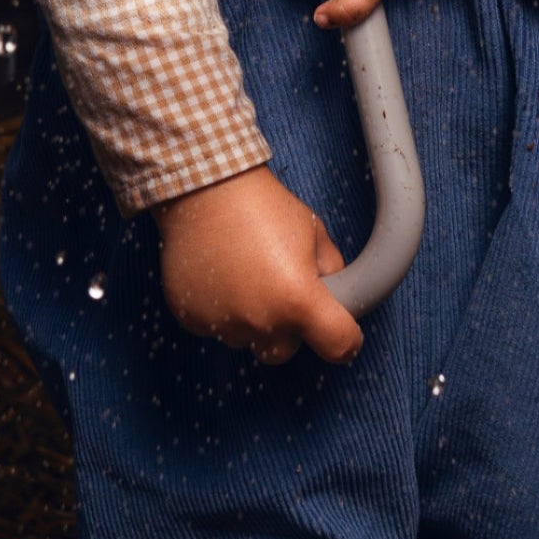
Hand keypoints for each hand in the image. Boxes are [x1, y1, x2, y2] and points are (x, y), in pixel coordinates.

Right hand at [154, 167, 364, 363]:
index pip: (339, 346)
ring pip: (246, 338)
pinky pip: (214, 326)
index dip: (346, 341)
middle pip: (284, 350)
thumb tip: (336, 295)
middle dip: (288, 328)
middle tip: (281, 290)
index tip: (342, 335)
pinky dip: (220, 309)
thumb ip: (331, 270)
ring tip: (246, 273)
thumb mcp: (314, 231)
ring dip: (251, 318)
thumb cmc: (261, 205)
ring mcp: (223, 322)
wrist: (206, 189)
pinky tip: (221, 274)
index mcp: (299, 300)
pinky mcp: (191, 318)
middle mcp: (261, 320)